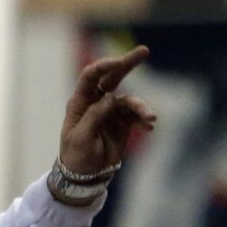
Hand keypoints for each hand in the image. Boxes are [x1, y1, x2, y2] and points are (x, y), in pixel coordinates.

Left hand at [59, 45, 156, 174]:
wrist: (85, 175)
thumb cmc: (76, 156)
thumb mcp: (80, 138)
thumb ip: (94, 117)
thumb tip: (110, 97)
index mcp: (80, 102)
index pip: (90, 78)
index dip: (103, 67)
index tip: (117, 62)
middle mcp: (97, 102)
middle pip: (113, 77)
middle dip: (127, 63)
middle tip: (144, 51)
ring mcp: (112, 111)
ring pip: (130, 101)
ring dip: (141, 107)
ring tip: (151, 117)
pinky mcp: (124, 123)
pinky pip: (137, 116)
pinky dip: (144, 120)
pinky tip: (150, 126)